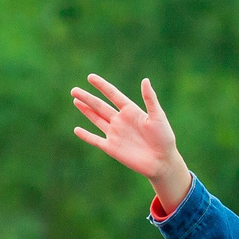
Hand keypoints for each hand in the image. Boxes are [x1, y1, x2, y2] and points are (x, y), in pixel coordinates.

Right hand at [72, 74, 193, 209]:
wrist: (162, 161)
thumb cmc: (164, 138)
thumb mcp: (158, 116)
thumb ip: (150, 99)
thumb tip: (145, 80)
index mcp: (131, 110)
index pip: (113, 94)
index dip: (102, 86)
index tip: (90, 77)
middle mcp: (121, 120)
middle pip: (100, 106)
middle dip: (87, 98)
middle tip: (74, 90)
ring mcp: (115, 134)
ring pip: (96, 119)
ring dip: (86, 111)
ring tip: (75, 100)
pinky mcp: (112, 148)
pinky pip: (96, 140)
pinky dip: (86, 135)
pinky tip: (76, 130)